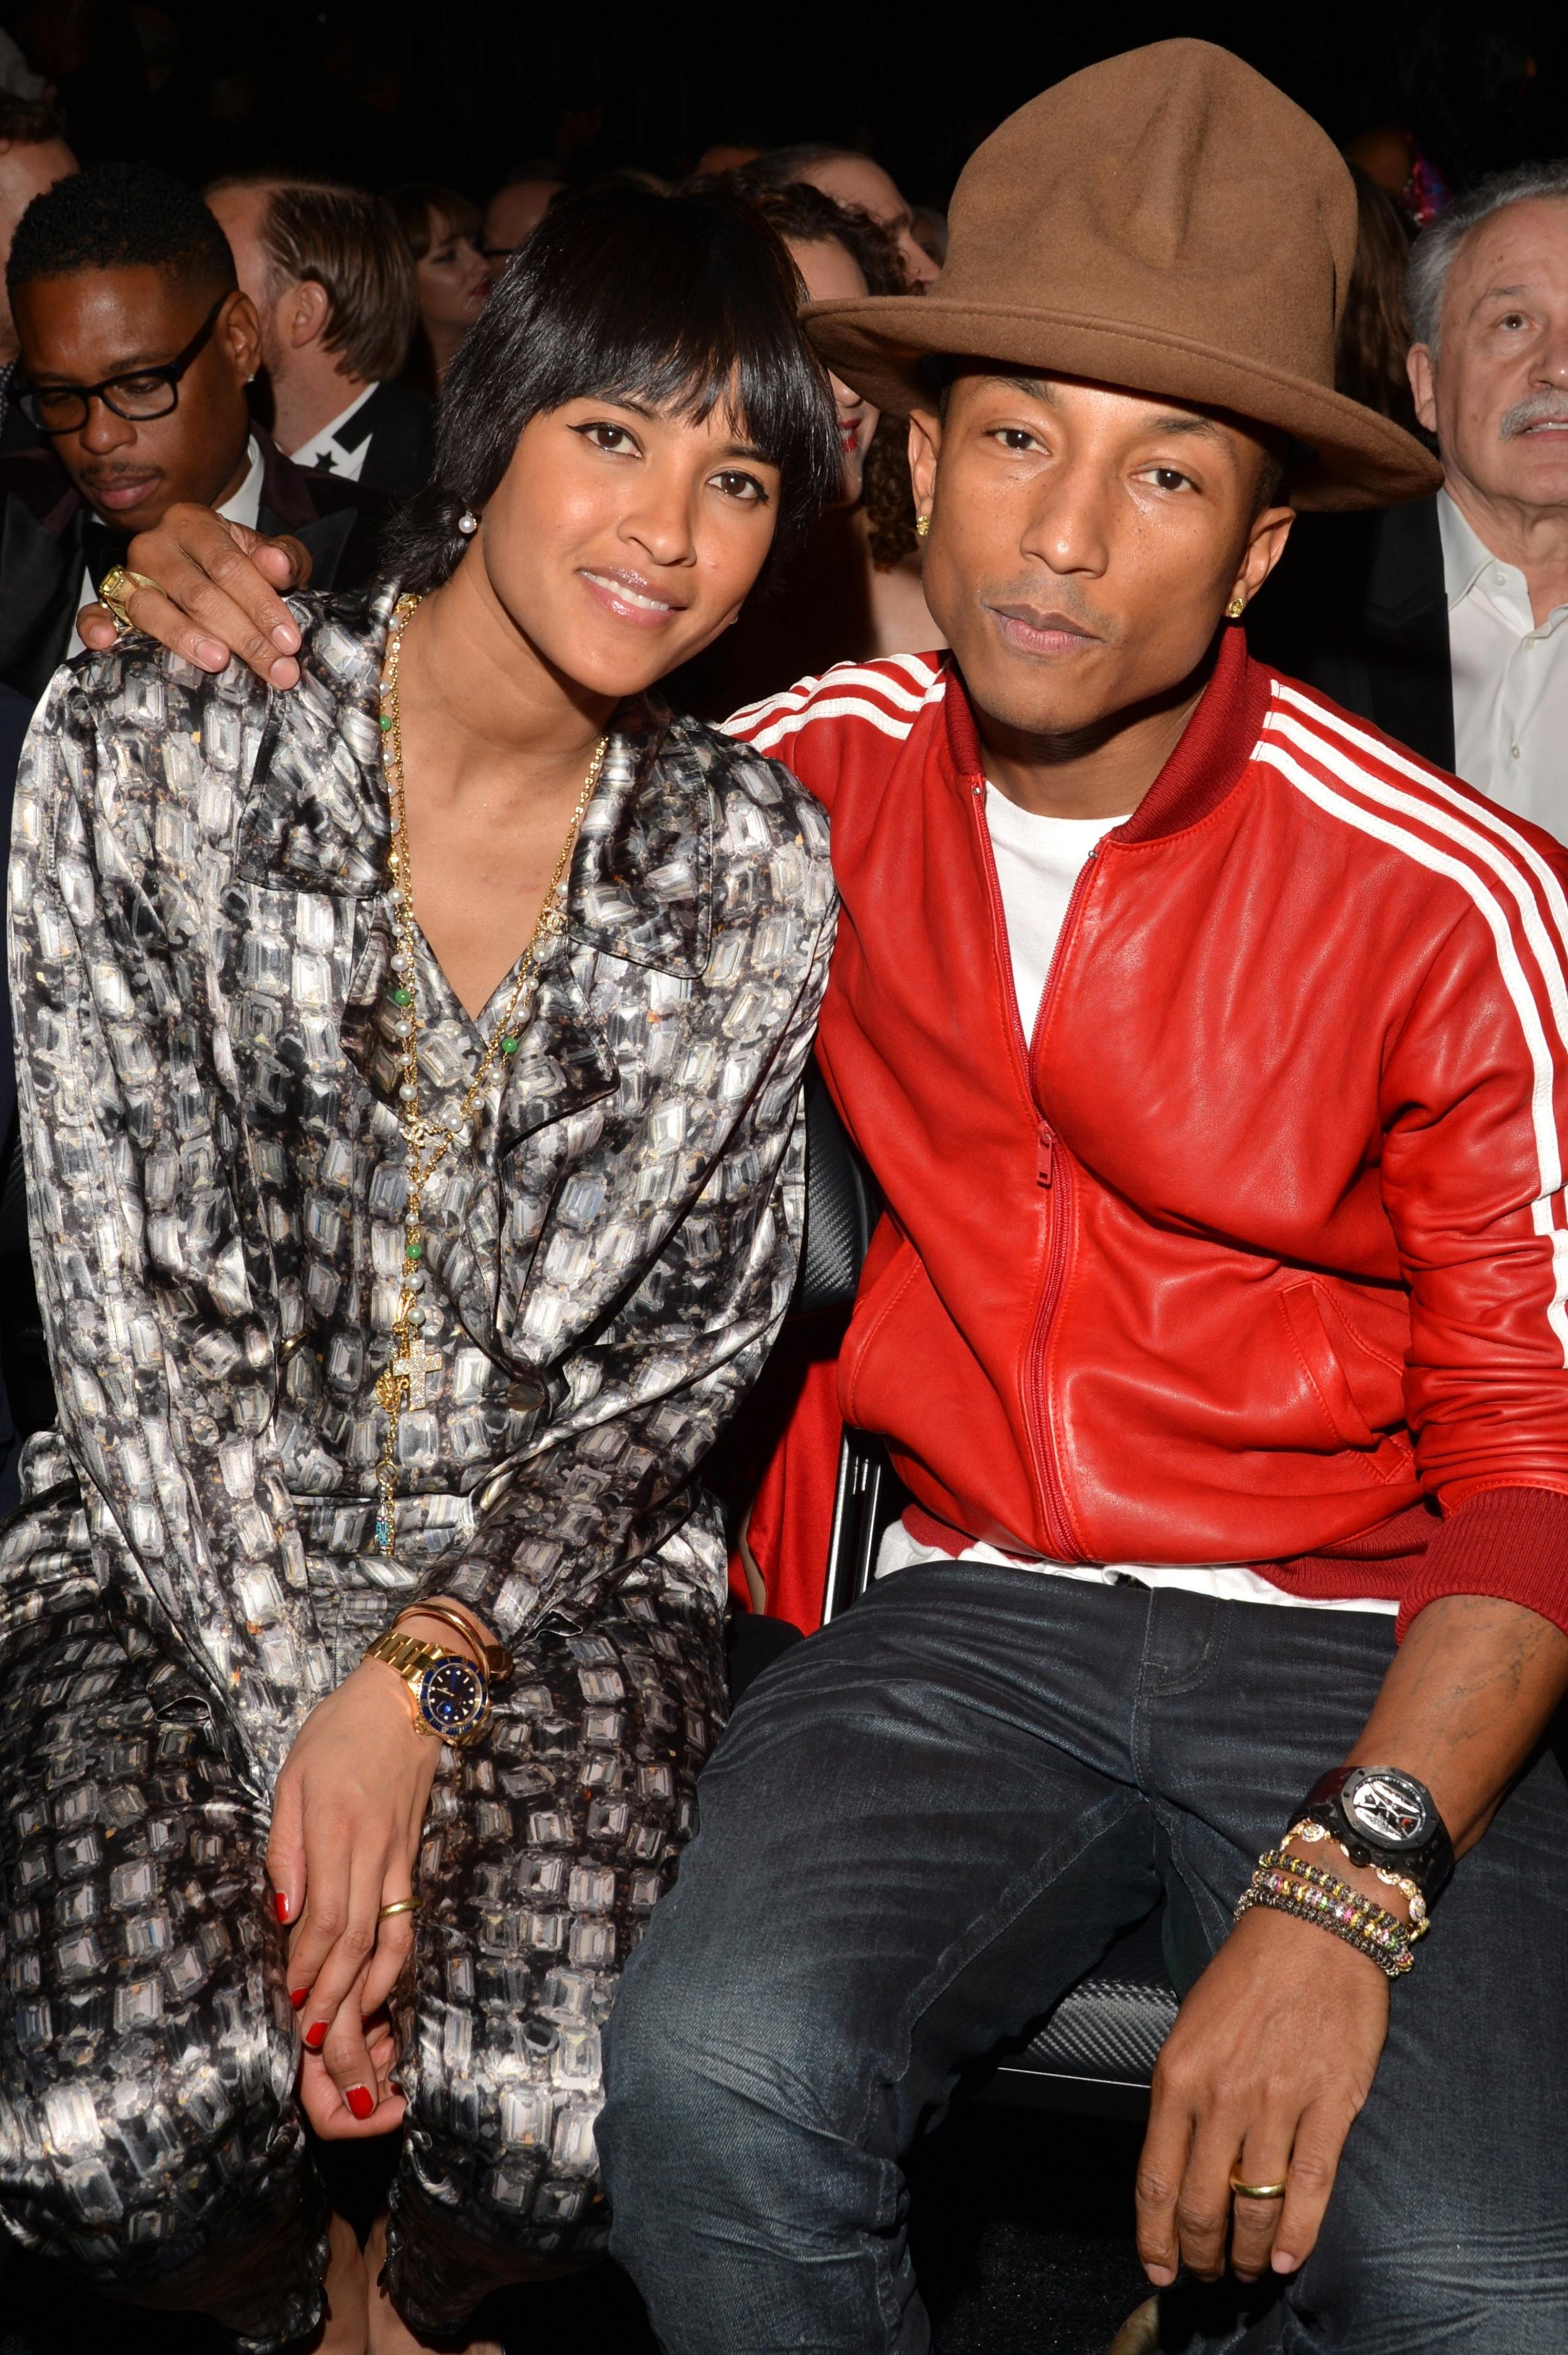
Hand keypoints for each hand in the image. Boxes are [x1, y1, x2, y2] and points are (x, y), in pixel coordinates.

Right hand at [75, 504, 312, 686]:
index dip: (262, 606)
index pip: (230, 565)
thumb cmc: (241, 566)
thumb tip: (279, 565)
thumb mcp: (270, 556)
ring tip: (218, 661)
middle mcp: (156, 545)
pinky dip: (96, 626)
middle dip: (242, 636)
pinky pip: (96, 612)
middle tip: (275, 669)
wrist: (203, 568)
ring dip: (186, 638)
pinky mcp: (110, 602)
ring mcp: (129, 575)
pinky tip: (106, 641)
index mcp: (195, 524)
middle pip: (198, 593)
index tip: (289, 642)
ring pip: (153, 607)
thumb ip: (284, 558)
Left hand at [268, 1656, 439, 2125]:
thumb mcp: (292, 1776)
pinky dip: (393, 1963)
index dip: (306, 1968)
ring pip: (383, 1938)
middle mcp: (370, 1849)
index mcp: (333, 1828)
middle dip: (332, 1999)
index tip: (289, 2005)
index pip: (322, 1916)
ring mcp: (397, 1856)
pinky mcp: (411, 1855)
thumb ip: (285, 1846)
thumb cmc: (340, 1732)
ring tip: (345, 2036)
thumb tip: (284, 1912)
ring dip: (362, 1993)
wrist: (409, 1700)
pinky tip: (377, 1991)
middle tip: (314, 2046)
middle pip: (353, 1940)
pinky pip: (405, 1919)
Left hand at [1135, 1899, 1389, 2287]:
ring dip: (1248, 2252)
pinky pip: (1310, 2188)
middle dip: (1201, 2254)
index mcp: (1178, 2076)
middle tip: (1209, 2272)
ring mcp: (1278, 2104)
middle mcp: (1222, 2097)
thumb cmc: (1249, 1971)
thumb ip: (1182, 2094)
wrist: (1314, 1929)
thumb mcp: (1190, 2026)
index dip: (1156, 2238)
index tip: (1160, 2269)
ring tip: (1248, 2268)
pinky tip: (1286, 2258)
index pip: (1155, 2181)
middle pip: (1201, 2206)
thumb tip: (1178, 2161)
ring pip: (1254, 2207)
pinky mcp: (1330, 2107)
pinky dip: (1297, 2235)